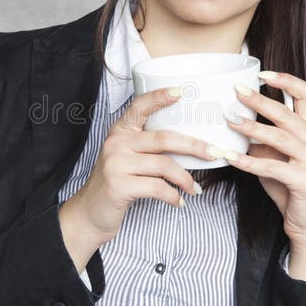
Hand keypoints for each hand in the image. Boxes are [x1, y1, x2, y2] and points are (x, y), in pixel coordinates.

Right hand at [73, 87, 214, 243]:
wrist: (90, 213)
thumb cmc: (117, 183)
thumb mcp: (127, 158)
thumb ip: (148, 148)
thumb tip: (191, 146)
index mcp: (120, 132)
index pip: (139, 107)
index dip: (159, 97)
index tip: (181, 92)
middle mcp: (116, 143)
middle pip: (163, 138)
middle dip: (194, 146)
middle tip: (214, 153)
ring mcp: (116, 164)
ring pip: (164, 165)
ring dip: (185, 178)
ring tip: (195, 188)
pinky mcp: (118, 186)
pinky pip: (157, 188)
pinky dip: (173, 196)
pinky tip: (179, 201)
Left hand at [224, 71, 305, 243]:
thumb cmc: (288, 184)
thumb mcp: (274, 155)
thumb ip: (262, 137)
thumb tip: (233, 116)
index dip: (286, 80)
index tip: (261, 73)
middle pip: (287, 113)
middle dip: (259, 100)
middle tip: (236, 91)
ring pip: (280, 137)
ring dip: (252, 127)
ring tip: (230, 120)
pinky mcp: (304, 179)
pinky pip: (271, 166)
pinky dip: (248, 160)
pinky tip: (229, 155)